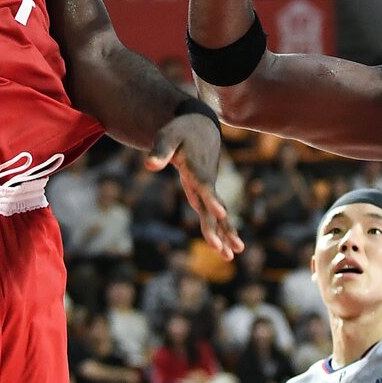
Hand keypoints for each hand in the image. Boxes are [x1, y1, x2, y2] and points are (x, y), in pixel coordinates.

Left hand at [145, 113, 242, 258]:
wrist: (201, 126)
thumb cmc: (181, 131)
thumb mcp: (167, 137)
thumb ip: (160, 152)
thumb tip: (149, 165)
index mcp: (197, 169)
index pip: (205, 187)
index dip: (212, 200)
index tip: (221, 212)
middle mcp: (206, 182)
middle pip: (213, 209)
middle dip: (217, 229)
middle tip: (223, 249)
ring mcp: (208, 189)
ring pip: (217, 215)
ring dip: (225, 234)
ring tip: (232, 256)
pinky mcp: (206, 193)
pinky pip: (213, 215)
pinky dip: (219, 231)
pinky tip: (222, 249)